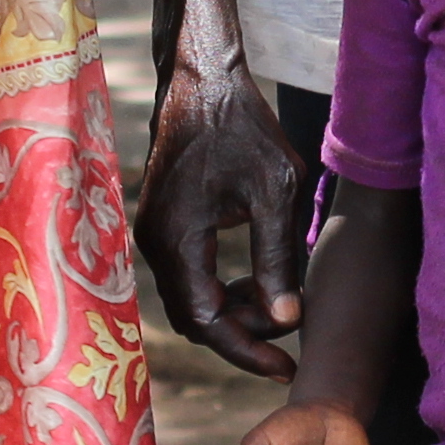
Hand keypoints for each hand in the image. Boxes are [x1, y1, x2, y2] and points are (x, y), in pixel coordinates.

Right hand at [133, 61, 310, 374]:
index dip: (247, 351)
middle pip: (195, 319)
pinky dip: (220, 291)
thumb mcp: (275, 190)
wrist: (202, 79)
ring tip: (281, 314)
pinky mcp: (163, 225)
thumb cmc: (242, 126)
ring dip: (233, 315)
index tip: (287, 366)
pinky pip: (189, 277)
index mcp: (178, 239)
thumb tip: (286, 319)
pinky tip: (257, 286)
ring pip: (192, 301)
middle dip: (242, 337)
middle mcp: (155, 244)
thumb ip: (277, 256)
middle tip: (289, 344)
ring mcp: (154, 235)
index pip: (207, 322)